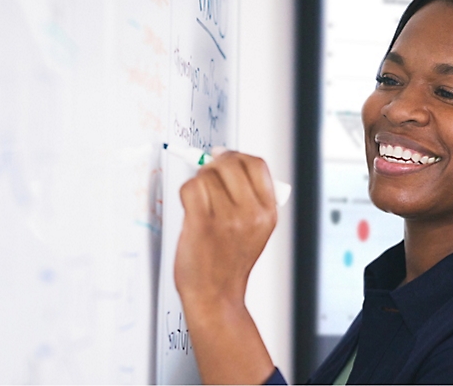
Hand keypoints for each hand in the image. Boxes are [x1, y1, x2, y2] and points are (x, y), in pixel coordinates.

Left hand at [175, 148, 276, 307]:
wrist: (215, 297)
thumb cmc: (229, 264)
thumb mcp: (256, 230)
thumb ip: (248, 197)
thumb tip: (224, 161)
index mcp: (267, 212)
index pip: (256, 164)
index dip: (236, 156)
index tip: (223, 159)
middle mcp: (250, 214)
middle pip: (230, 162)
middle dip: (213, 165)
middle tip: (206, 177)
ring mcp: (227, 219)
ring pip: (206, 175)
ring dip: (197, 183)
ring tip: (200, 204)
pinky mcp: (202, 224)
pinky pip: (190, 189)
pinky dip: (185, 194)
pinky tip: (190, 209)